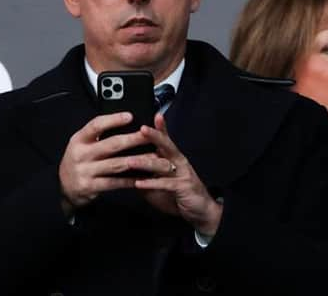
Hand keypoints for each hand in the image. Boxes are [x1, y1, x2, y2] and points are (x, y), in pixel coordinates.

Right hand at [58, 112, 153, 215]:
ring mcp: (86, 171)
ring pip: (116, 164)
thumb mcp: (81, 144)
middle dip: (133, 139)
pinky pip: (114, 182)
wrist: (64, 188)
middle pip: (111, 144)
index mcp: (79, 139)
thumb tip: (123, 122)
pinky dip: (130, 180)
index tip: (130, 116)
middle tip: (149, 136)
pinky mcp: (91, 186)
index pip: (96, 125)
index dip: (113, 120)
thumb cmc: (79, 161)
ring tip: (153, 157)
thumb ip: (97, 135)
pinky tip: (142, 177)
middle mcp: (81, 154)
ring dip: (137, 160)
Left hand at [131, 114, 222, 235]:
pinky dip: (152, 183)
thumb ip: (145, 176)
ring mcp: (182, 174)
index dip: (160, 128)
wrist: (201, 211)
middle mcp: (179, 162)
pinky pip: (165, 184)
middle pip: (166, 145)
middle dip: (154, 136)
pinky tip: (139, 183)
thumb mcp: (159, 184)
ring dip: (145, 163)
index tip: (155, 115)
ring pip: (163, 165)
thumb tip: (127, 172)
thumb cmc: (179, 195)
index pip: (165, 140)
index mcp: (173, 158)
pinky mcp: (183, 187)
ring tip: (130, 161)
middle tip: (142, 129)